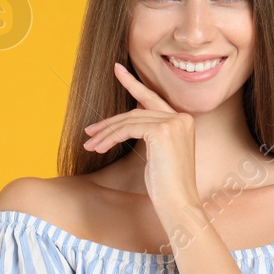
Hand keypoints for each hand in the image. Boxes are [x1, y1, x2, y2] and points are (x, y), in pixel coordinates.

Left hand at [83, 62, 200, 221]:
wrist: (178, 203)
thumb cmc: (167, 185)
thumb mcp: (159, 153)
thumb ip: (150, 132)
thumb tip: (129, 118)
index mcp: (184, 120)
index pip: (152, 99)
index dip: (133, 84)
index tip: (117, 70)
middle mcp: (181, 117)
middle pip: (136, 112)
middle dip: (110, 122)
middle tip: (89, 130)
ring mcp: (173, 123)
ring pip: (129, 120)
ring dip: (105, 133)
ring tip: (89, 144)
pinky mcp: (162, 131)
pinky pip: (127, 129)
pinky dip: (110, 137)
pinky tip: (99, 147)